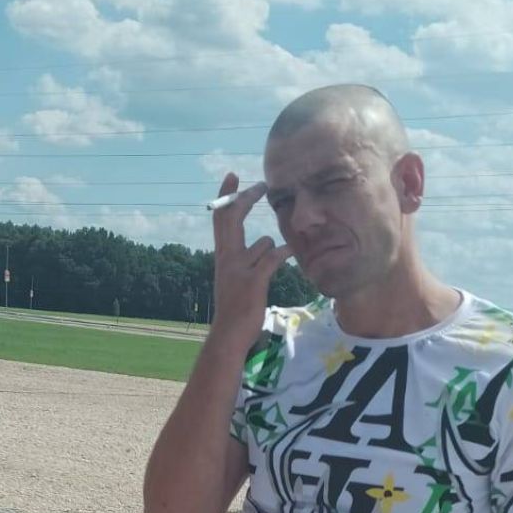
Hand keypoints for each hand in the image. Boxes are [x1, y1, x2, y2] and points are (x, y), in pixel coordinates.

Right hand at [210, 171, 294, 344]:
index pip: (219, 219)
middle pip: (232, 218)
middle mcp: (227, 258)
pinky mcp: (254, 281)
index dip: (225, 196)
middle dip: (246, 198)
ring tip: (282, 261)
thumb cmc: (234, 309)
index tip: (232, 178)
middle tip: (261, 185)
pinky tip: (293, 251)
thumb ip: (243, 261)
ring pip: (262, 242)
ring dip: (273, 248)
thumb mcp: (233, 280)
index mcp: (222, 257)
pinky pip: (273, 258)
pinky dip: (285, 253)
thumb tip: (264, 245)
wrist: (228, 334)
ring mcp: (240, 269)